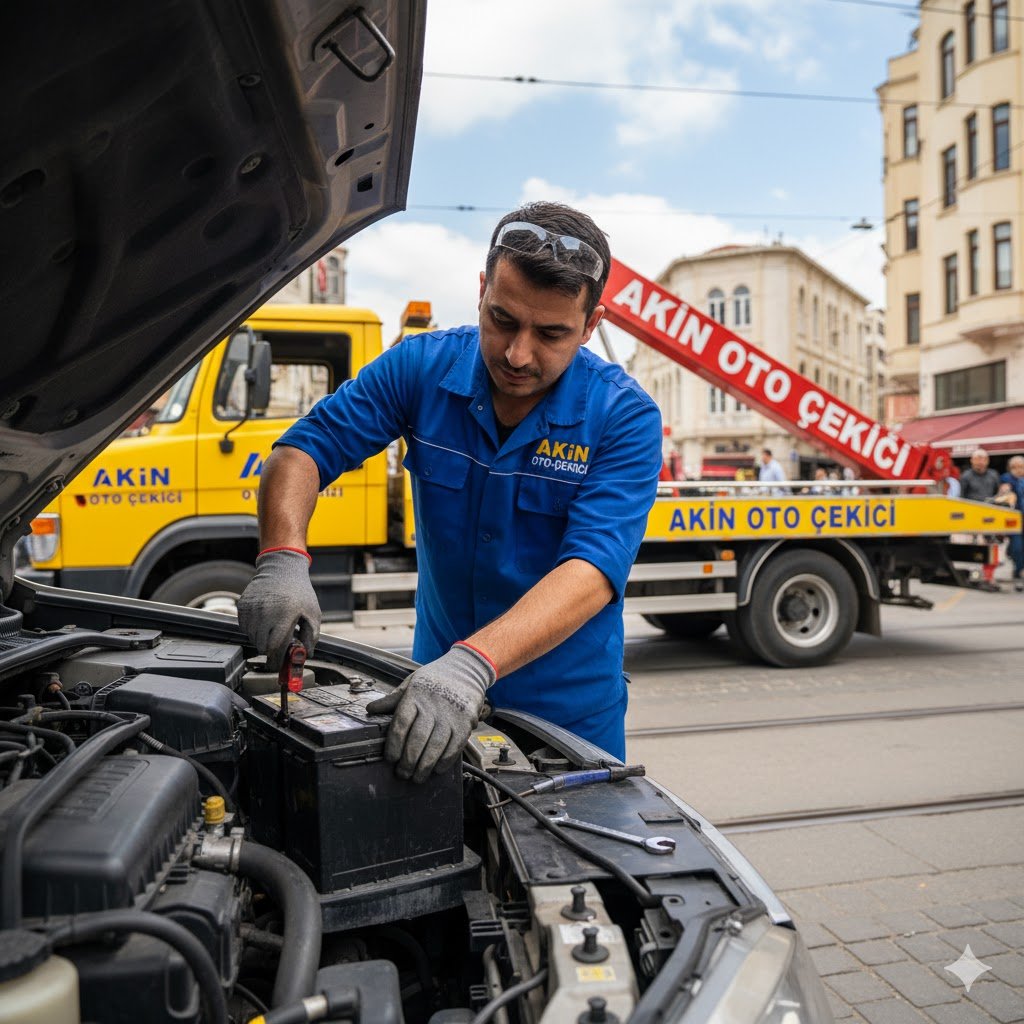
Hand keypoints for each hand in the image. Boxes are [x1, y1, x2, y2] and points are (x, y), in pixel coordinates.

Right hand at [237, 549, 320, 670]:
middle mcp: (265, 612)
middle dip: (270, 649)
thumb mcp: (312, 613)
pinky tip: (263, 620)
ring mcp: (252, 609)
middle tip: (278, 644)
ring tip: (273, 627)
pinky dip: (253, 629)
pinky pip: (244, 627)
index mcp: (285, 616)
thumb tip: (306, 655)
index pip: (274, 647)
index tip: (277, 665)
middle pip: (262, 646)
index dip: (275, 660)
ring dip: (261, 638)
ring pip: (252, 638)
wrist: (281, 569)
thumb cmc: (299, 593)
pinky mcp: (242, 605)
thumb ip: (311, 636)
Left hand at [366, 644, 495, 782]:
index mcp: (415, 695)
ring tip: (417, 777)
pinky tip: (436, 769)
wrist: (466, 669)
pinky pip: (454, 747)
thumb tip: (370, 709)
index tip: (390, 758)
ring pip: (436, 746)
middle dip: (408, 761)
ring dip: (425, 766)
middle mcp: (433, 705)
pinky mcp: (465, 723)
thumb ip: (393, 699)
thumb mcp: (411, 683)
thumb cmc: (435, 679)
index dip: (394, 744)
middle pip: (418, 739)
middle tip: (402, 773)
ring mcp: (451, 715)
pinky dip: (444, 761)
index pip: (401, 723)